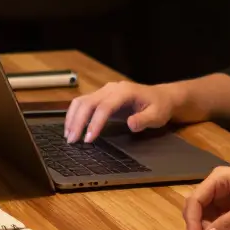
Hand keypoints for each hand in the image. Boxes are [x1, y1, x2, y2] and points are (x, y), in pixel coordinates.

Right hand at [64, 81, 182, 142]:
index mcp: (124, 92)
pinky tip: (71, 127)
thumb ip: (144, 120)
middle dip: (78, 121)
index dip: (95, 122)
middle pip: (88, 102)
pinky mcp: (101, 97)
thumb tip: (130, 124)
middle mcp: (111, 89)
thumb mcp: (157, 115)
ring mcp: (104, 91)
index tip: (88, 138)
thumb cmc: (159, 106)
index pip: (105, 106)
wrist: (161, 96)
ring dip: (72, 118)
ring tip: (68, 135)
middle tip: (72, 140)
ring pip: (82, 101)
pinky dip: (75, 115)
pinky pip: (83, 103)